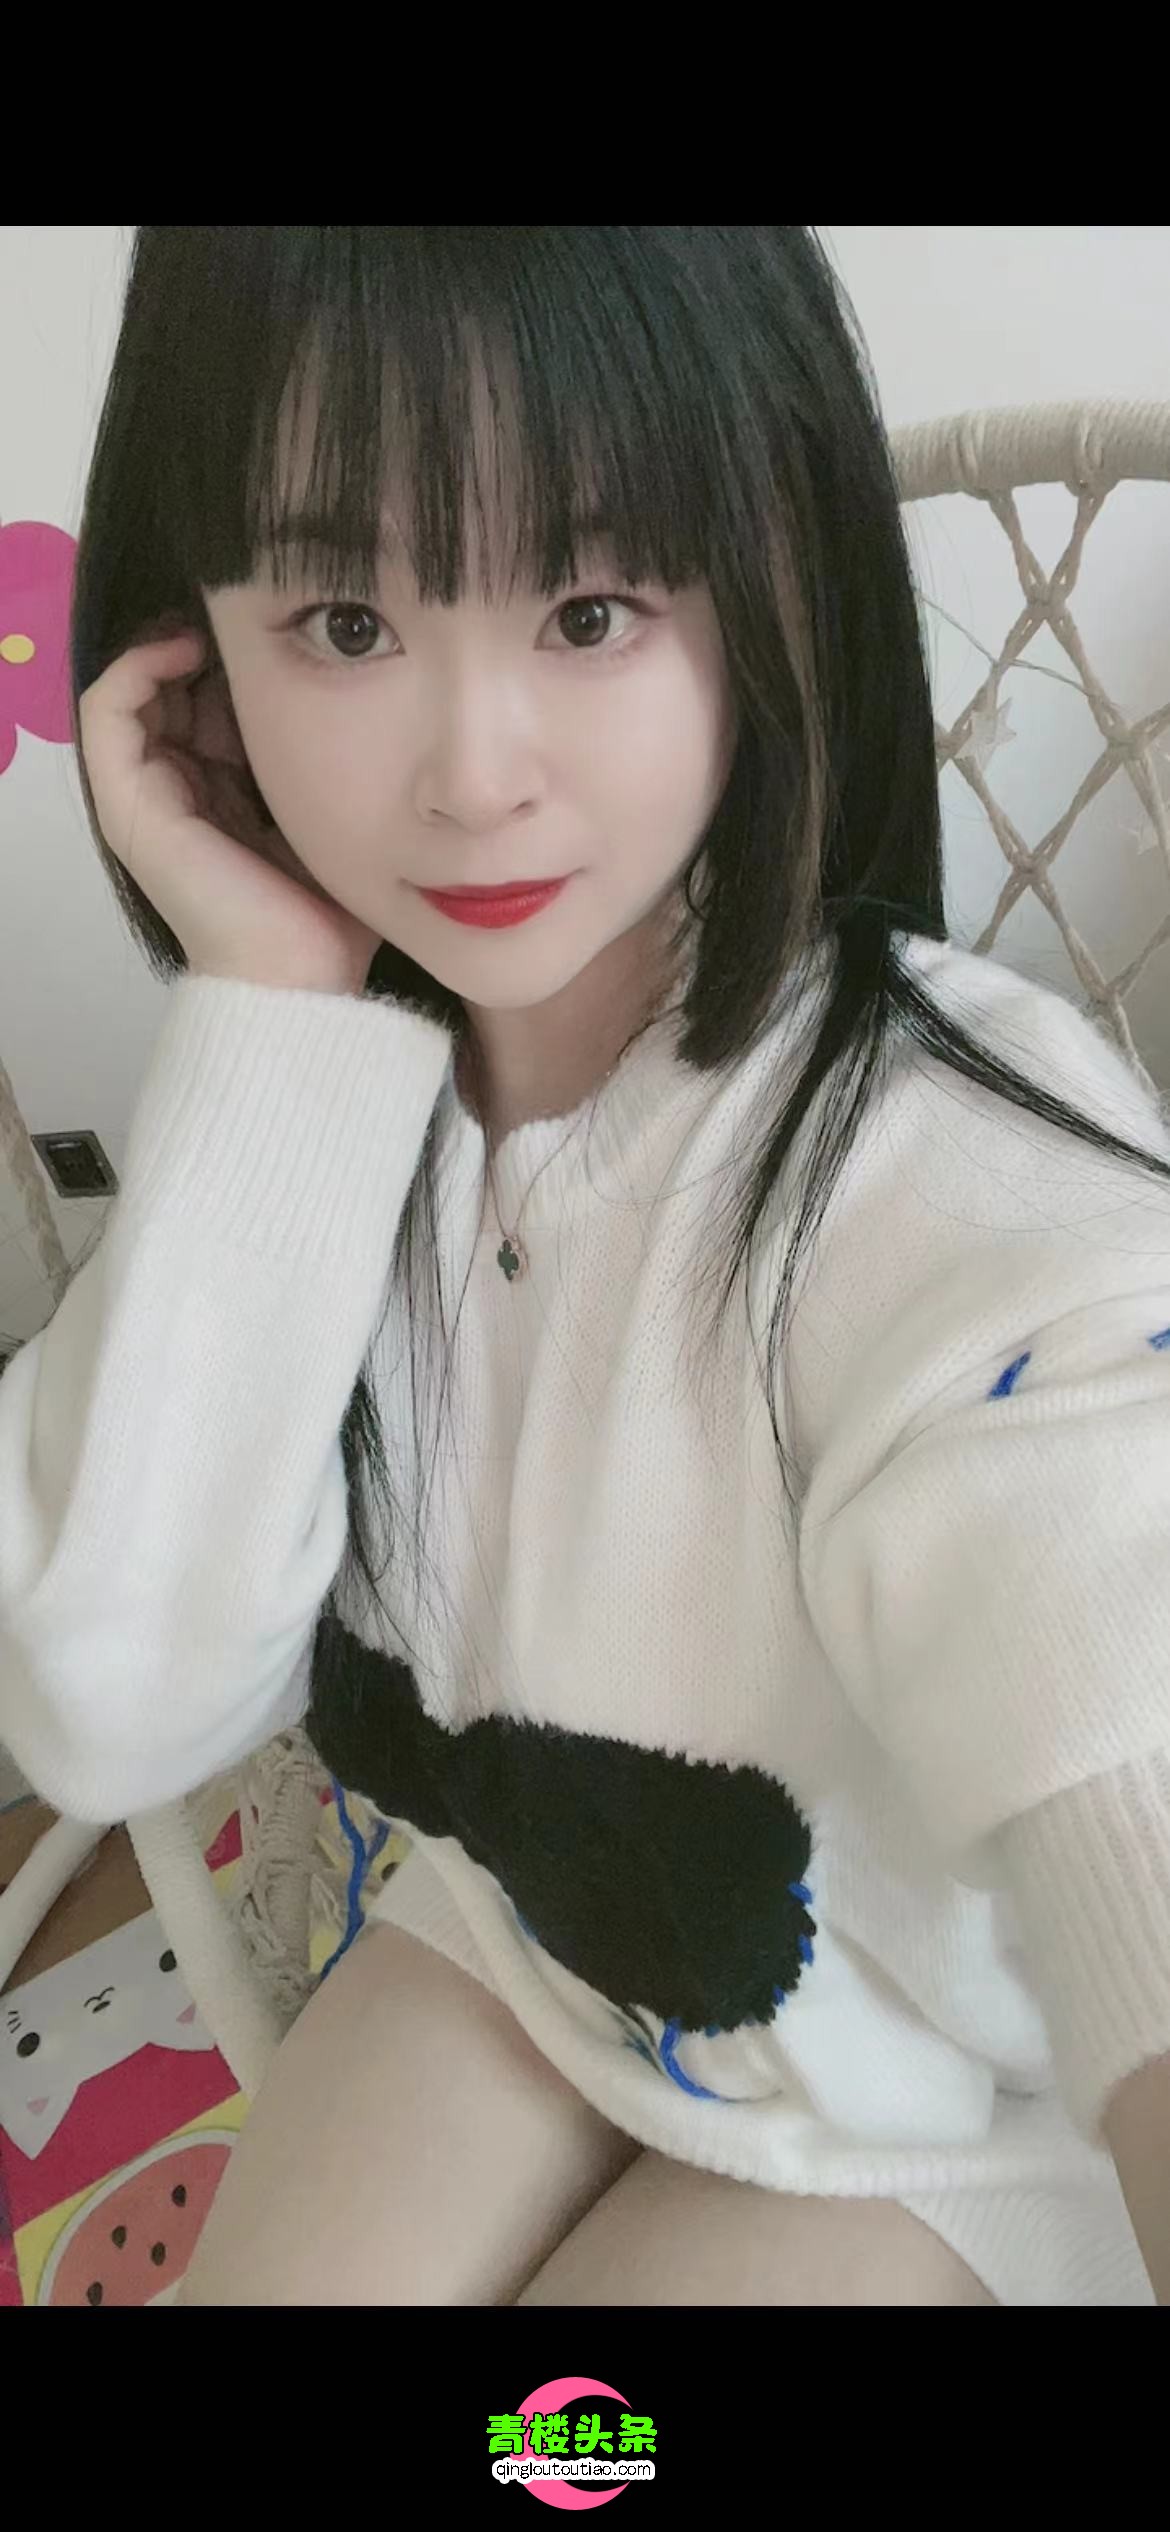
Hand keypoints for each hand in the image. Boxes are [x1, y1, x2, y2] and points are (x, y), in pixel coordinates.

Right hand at [79, 626, 382, 995]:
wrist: (302, 975)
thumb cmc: (332, 910)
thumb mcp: (341, 811)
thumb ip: (336, 759)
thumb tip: (367, 684)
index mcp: (221, 792)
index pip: (209, 697)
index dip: (238, 656)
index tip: (284, 632)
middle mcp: (177, 790)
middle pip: (174, 684)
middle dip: (210, 643)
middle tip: (253, 620)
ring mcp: (146, 797)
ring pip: (138, 687)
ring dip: (172, 642)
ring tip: (217, 626)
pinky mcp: (127, 806)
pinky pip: (106, 708)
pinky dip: (136, 664)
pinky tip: (186, 648)